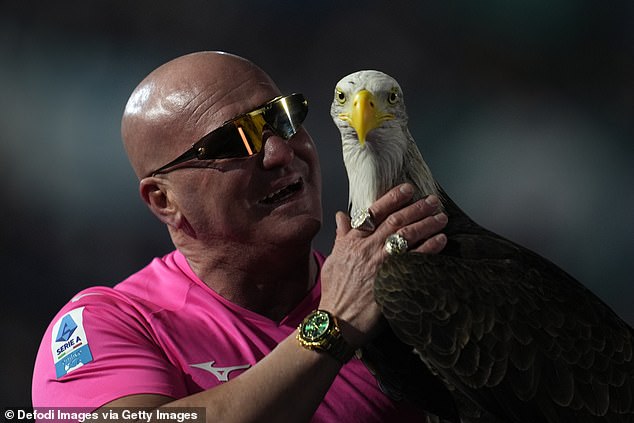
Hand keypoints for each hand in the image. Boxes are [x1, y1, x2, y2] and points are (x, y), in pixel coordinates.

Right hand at [319, 184, 447, 347]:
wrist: (337, 321)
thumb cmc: (334, 292)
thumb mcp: (333, 259)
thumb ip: (341, 236)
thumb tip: (342, 216)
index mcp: (352, 241)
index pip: (374, 212)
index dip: (393, 198)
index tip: (408, 189)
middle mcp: (367, 248)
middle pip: (396, 220)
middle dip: (417, 207)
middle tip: (433, 200)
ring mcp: (380, 263)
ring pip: (407, 235)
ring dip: (427, 223)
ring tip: (441, 216)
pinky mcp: (392, 279)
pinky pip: (415, 258)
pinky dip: (430, 247)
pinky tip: (441, 239)